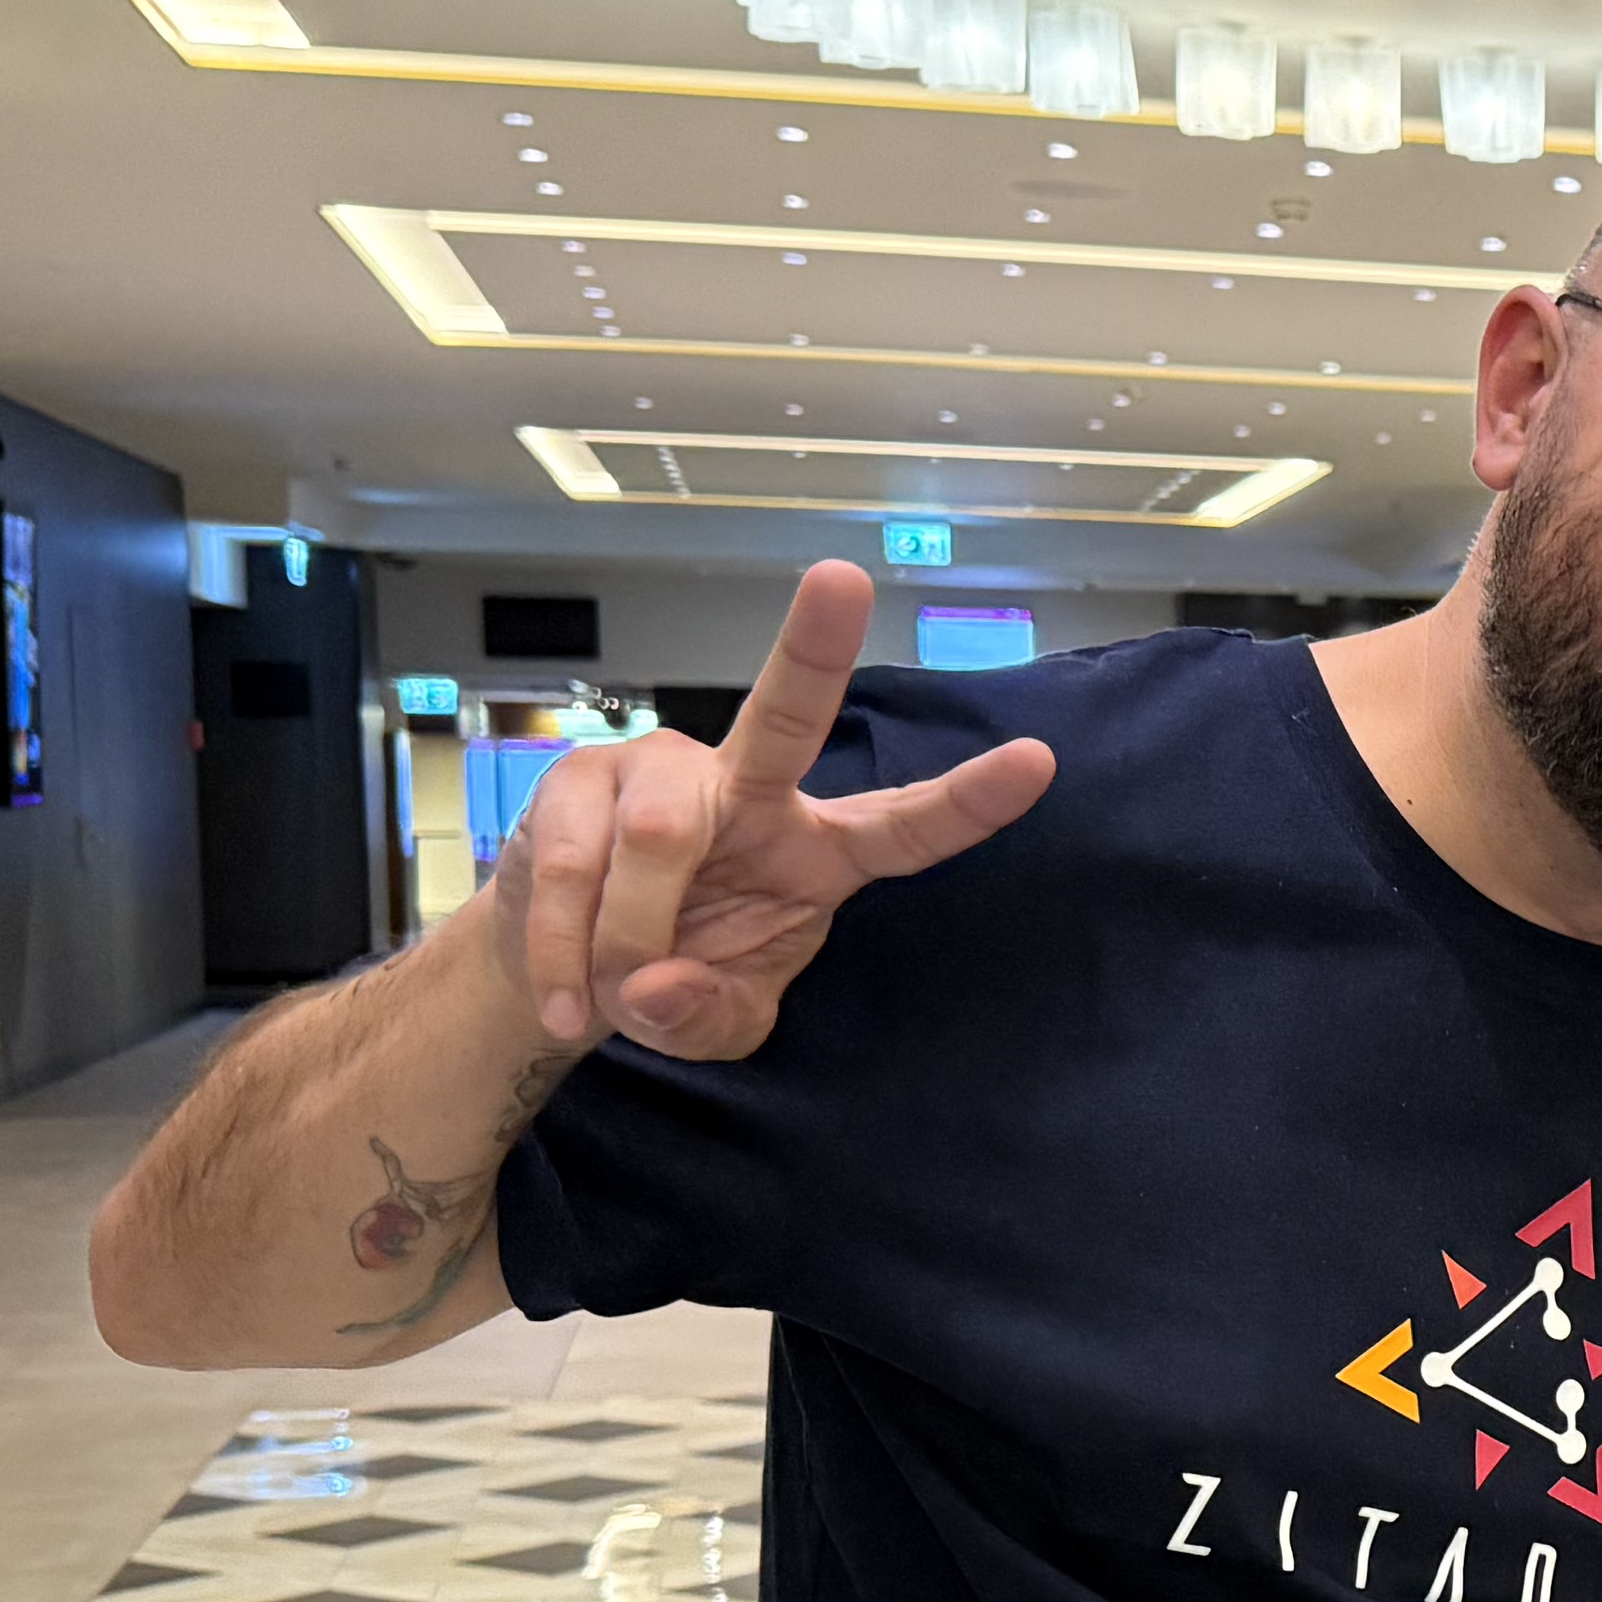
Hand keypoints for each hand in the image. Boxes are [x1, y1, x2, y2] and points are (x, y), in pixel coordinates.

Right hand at [506, 560, 1055, 1053]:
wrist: (563, 972)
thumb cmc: (671, 977)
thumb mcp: (714, 1025)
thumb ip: (706, 1017)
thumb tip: (654, 983)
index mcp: (819, 850)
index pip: (905, 826)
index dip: (969, 801)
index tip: (1039, 761)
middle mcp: (749, 789)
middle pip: (786, 716)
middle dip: (815, 645)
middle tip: (843, 577)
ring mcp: (660, 771)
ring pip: (660, 838)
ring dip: (627, 936)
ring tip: (608, 996)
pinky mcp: (579, 777)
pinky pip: (574, 861)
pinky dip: (566, 946)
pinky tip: (568, 991)